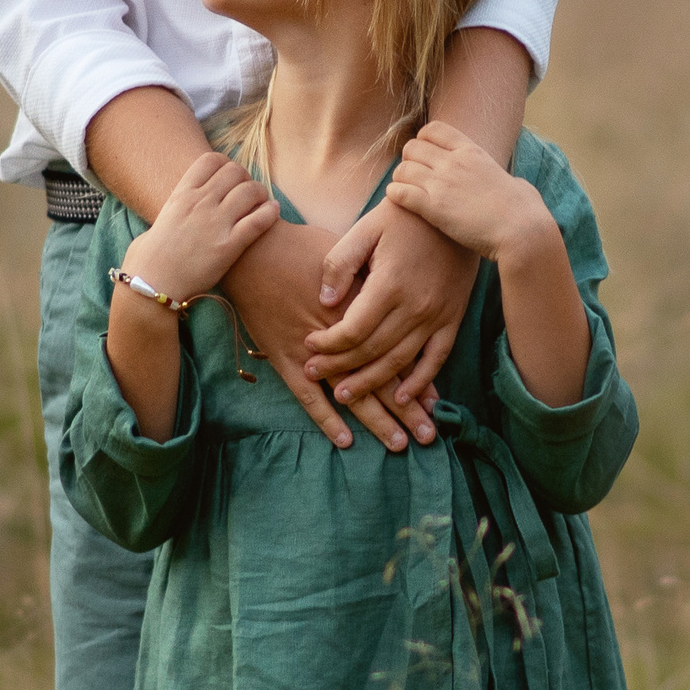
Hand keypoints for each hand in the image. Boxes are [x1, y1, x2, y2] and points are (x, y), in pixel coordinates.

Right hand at [122, 152, 281, 307]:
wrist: (151, 283)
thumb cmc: (149, 257)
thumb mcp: (160, 220)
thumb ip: (175, 208)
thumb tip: (179, 209)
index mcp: (182, 194)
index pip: (211, 160)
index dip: (226, 164)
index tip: (229, 177)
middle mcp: (200, 203)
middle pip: (235, 171)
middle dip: (245, 178)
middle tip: (247, 193)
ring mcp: (215, 223)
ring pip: (251, 191)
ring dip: (260, 194)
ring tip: (261, 203)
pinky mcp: (229, 246)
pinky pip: (259, 220)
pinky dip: (270, 212)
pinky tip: (273, 212)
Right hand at [224, 217, 421, 452]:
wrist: (252, 252)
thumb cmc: (299, 246)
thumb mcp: (349, 252)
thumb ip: (373, 280)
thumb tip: (397, 292)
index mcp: (363, 311)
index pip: (398, 353)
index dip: (418, 379)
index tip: (436, 403)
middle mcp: (344, 338)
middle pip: (383, 380)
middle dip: (407, 411)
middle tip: (428, 435)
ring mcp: (314, 353)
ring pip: (353, 395)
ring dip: (377, 421)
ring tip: (399, 443)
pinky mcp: (286, 360)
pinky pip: (309, 398)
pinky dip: (327, 420)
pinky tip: (346, 441)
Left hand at [305, 191, 481, 425]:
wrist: (458, 207)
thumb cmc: (404, 216)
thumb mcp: (365, 228)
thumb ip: (340, 263)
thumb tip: (325, 301)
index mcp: (389, 284)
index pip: (353, 330)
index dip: (328, 344)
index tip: (309, 344)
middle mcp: (414, 307)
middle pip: (372, 351)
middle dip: (340, 367)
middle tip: (314, 374)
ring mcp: (437, 316)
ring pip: (400, 361)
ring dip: (372, 383)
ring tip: (345, 394)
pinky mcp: (453, 318)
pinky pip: (437, 358)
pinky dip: (421, 382)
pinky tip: (403, 398)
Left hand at [383, 123, 554, 265]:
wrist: (522, 231)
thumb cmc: (525, 210)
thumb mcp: (516, 183)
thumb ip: (507, 180)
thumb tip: (514, 185)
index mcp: (472, 152)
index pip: (433, 129)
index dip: (423, 139)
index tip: (425, 154)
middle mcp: (453, 162)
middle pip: (412, 147)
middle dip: (409, 160)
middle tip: (414, 177)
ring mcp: (442, 184)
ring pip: (402, 169)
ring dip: (400, 179)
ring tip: (405, 190)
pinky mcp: (433, 208)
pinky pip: (399, 193)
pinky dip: (395, 195)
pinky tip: (399, 201)